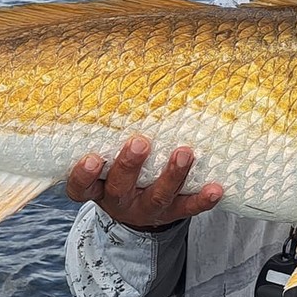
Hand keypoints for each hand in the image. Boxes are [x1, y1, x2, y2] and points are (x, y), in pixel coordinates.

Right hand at [64, 135, 223, 230]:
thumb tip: (118, 84)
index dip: (84, 175)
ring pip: (158, 196)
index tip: (91, 158)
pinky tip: (215, 188)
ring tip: (184, 153)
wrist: (136, 211)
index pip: (81, 186)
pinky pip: (188, 208)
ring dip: (172, 175)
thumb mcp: (103, 159)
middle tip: (140, 142)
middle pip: (120, 188)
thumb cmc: (116, 172)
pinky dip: (202, 199)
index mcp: (97, 188)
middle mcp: (119, 201)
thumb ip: (105, 134)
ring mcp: (147, 209)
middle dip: (130, 166)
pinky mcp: (173, 213)